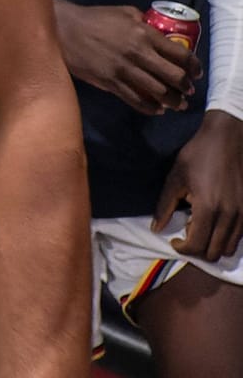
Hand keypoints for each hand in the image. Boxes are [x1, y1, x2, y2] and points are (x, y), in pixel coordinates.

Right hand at [52, 1, 199, 113]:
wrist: (64, 29)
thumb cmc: (94, 18)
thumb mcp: (124, 13)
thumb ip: (144, 23)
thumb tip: (158, 33)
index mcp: (144, 34)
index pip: (180, 54)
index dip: (194, 66)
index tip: (196, 73)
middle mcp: (138, 53)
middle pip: (174, 76)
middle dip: (185, 86)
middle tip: (188, 90)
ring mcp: (124, 69)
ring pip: (158, 92)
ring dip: (172, 101)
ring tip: (177, 104)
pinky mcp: (110, 82)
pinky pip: (136, 100)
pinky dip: (151, 108)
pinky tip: (156, 109)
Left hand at [154, 111, 242, 261]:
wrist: (228, 139)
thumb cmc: (198, 155)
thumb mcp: (175, 178)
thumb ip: (165, 206)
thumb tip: (156, 229)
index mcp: (208, 208)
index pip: (197, 245)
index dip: (182, 248)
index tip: (174, 240)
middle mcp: (229, 216)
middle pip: (215, 252)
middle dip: (198, 250)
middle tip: (187, 235)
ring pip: (230, 248)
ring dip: (214, 245)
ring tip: (201, 228)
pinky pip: (241, 237)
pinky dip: (227, 238)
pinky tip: (216, 223)